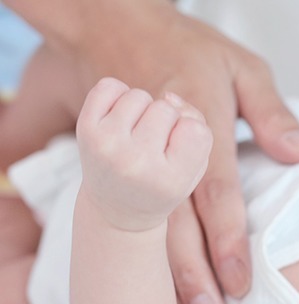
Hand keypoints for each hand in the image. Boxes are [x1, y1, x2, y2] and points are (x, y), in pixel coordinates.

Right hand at [8, 0, 298, 303]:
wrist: (114, 24)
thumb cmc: (188, 48)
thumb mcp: (242, 68)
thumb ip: (274, 115)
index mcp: (199, 124)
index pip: (216, 193)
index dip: (227, 240)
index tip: (239, 280)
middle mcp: (163, 147)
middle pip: (175, 221)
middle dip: (191, 272)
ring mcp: (133, 155)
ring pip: (148, 225)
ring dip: (164, 271)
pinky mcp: (115, 162)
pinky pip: (127, 213)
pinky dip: (139, 249)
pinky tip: (150, 279)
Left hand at [76, 78, 211, 232]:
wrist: (116, 207)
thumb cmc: (163, 182)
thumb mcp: (194, 168)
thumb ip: (198, 129)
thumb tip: (168, 96)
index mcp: (170, 181)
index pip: (195, 129)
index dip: (191, 132)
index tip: (179, 153)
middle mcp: (136, 164)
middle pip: (167, 109)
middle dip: (166, 121)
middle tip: (155, 146)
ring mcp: (107, 145)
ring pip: (140, 96)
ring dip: (143, 109)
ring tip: (137, 135)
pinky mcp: (85, 130)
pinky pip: (110, 86)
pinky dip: (119, 96)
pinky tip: (120, 120)